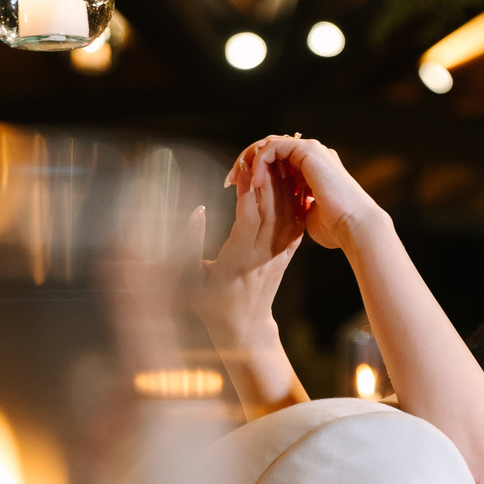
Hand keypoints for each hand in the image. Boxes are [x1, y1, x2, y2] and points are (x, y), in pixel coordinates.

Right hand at [192, 151, 305, 349]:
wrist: (243, 331)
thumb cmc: (209, 305)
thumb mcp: (189, 277)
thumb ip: (189, 243)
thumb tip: (197, 210)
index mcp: (238, 259)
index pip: (248, 217)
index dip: (248, 190)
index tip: (243, 166)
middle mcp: (263, 257)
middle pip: (271, 211)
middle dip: (268, 179)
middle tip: (262, 153)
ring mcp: (277, 258)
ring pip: (287, 216)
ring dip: (284, 187)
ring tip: (277, 161)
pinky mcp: (285, 258)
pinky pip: (294, 227)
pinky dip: (295, 204)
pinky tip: (292, 184)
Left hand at [231, 135, 382, 251]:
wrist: (355, 227)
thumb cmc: (336, 230)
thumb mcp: (306, 215)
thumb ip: (292, 207)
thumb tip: (280, 215)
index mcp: (311, 170)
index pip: (276, 162)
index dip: (255, 172)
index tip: (238, 189)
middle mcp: (310, 156)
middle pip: (269, 149)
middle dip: (247, 162)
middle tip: (230, 179)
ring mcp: (310, 150)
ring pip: (268, 144)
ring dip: (249, 160)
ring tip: (236, 178)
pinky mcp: (307, 150)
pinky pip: (273, 147)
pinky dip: (260, 162)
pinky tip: (254, 181)